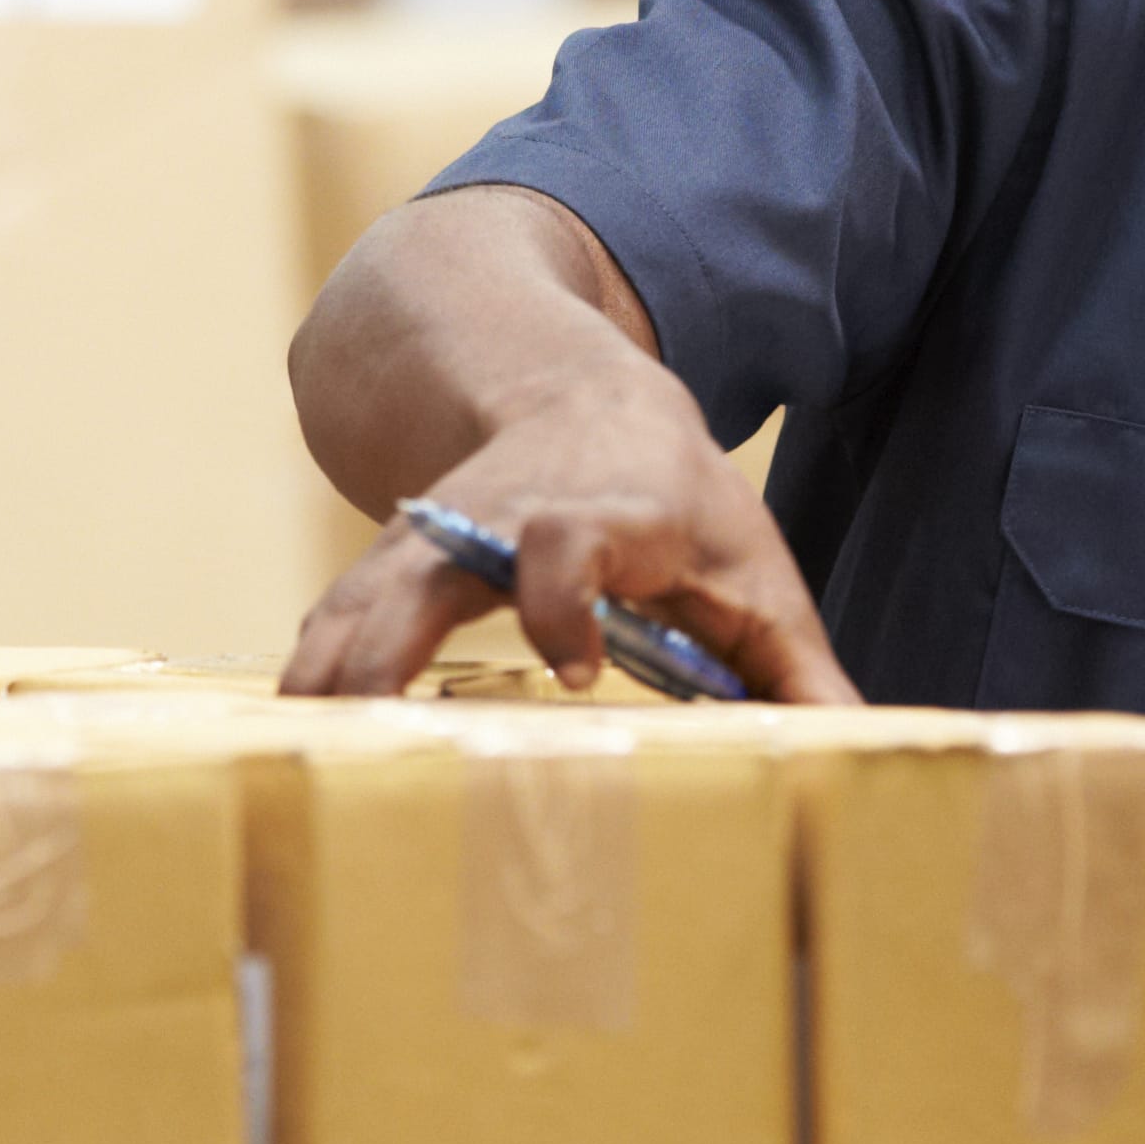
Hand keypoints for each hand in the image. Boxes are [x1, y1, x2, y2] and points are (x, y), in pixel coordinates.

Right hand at [281, 369, 861, 703]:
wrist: (579, 393)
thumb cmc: (677, 497)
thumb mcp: (751, 569)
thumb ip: (796, 668)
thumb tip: (859, 751)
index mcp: (605, 510)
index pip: (568, 537)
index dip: (562, 595)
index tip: (572, 668)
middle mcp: (504, 515)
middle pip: (434, 565)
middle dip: (393, 637)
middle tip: (364, 717)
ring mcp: (438, 534)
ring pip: (369, 588)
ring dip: (329, 659)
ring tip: (295, 740)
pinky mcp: (396, 559)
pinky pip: (345, 608)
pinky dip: (315, 661)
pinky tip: (285, 724)